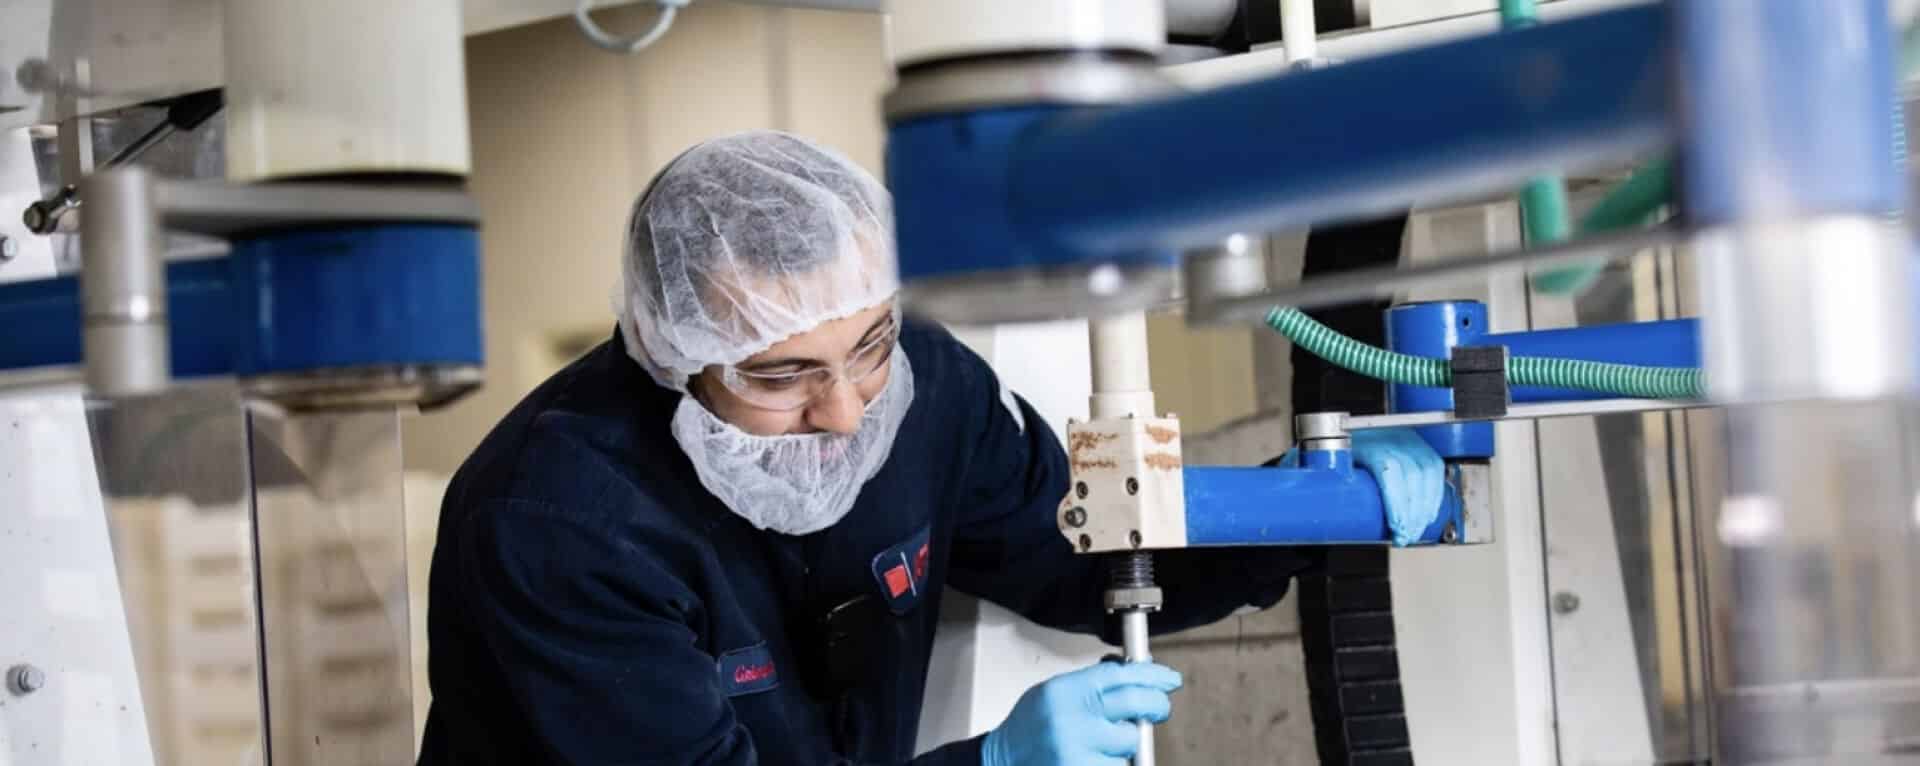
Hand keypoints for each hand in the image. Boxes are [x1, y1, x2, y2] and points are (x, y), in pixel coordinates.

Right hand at [980, 661, 1181, 765]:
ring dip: (1126, 743)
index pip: (1120, 674)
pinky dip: (1113, 762)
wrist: (1003, 761)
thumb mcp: (1056, 692)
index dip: (1151, 675)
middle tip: (1158, 707)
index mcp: (1065, 691)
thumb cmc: (1031, 726)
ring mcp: (1079, 752)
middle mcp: (1073, 719)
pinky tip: (1095, 758)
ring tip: (1103, 743)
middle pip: (1136, 703)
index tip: (1168, 679)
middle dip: (1156, 704)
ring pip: (1131, 742)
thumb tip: (1136, 672)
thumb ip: (1092, 683)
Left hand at [1272, 428, 1445, 546]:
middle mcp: (1383, 434)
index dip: (1397, 499)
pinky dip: (1434, 494)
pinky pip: (1434, 467)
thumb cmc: (1315, 463)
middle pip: (1412, 471)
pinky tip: (1427, 515)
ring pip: (1428, 470)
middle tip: (1404, 535)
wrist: (1325, 450)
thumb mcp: (1306, 472)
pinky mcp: (1414, 446)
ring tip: (1413, 531)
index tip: (1396, 527)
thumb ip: (1305, 487)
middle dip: (1413, 510)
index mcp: (1357, 439)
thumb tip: (1299, 510)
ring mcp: (1401, 437)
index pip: (1388, 466)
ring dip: (1425, 506)